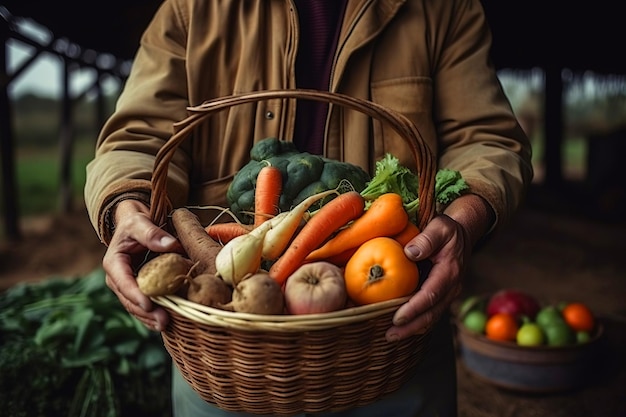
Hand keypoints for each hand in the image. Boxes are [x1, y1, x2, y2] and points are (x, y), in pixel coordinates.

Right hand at [102, 199, 182, 330]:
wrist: (135, 224)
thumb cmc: (136, 221)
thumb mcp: (140, 222)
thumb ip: (152, 233)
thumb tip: (170, 245)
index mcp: (114, 262)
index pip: (123, 282)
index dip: (136, 295)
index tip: (149, 305)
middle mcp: (117, 278)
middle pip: (129, 299)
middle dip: (145, 312)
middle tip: (163, 321)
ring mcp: (126, 286)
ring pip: (135, 306)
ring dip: (149, 318)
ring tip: (165, 325)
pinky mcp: (137, 289)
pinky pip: (143, 305)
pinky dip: (152, 314)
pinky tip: (165, 323)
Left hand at [385, 194, 493, 341]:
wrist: (462, 235)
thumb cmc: (447, 230)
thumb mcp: (440, 227)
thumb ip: (426, 239)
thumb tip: (409, 253)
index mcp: (449, 272)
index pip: (431, 295)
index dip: (415, 308)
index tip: (398, 317)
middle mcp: (451, 287)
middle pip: (431, 313)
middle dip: (411, 327)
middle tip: (390, 336)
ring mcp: (448, 293)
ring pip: (431, 316)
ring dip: (412, 328)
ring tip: (391, 336)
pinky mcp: (442, 295)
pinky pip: (430, 312)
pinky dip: (416, 321)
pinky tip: (400, 326)